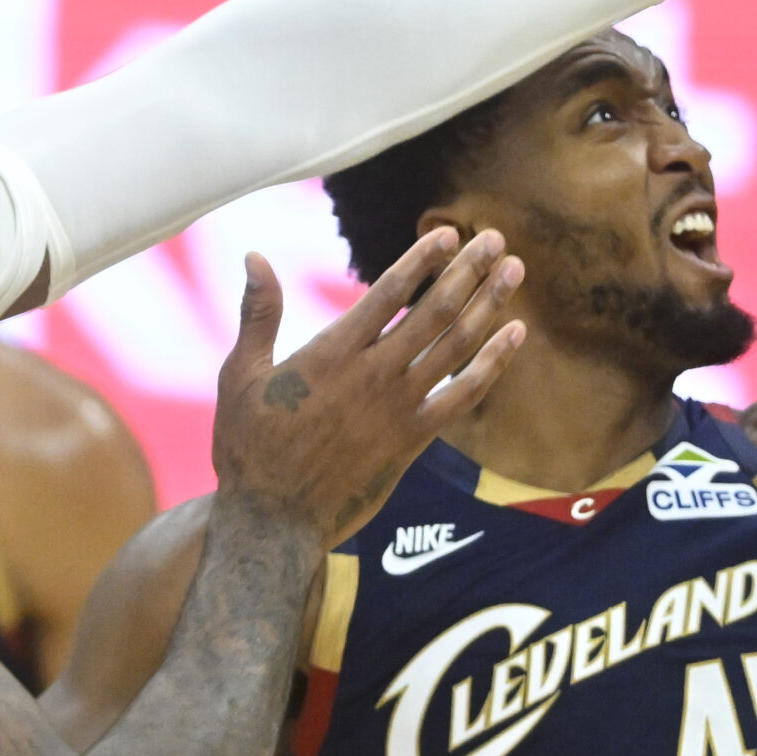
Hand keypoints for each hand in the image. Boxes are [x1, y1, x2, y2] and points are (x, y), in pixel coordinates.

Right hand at [212, 229, 524, 545]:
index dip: (423, 260)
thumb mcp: (240, 375)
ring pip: (456, 346)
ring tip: (515, 271)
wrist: (275, 521)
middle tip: (496, 239)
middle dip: (469, 271)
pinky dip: (493, 363)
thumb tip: (255, 255)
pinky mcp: (413, 440)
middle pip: (434, 311)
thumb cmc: (249, 447)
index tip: (450, 234)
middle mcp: (373, 375)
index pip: (388, 293)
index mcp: (331, 353)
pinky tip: (516, 335)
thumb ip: (258, 314)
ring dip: (489, 305)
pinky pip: (463, 395)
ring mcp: (398, 408)